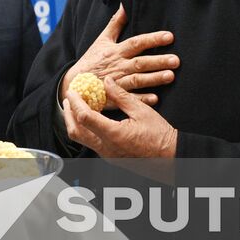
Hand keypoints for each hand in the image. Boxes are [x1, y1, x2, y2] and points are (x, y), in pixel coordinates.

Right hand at [58, 7, 177, 103]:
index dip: (152, 39)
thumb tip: (125, 5)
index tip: (169, 37)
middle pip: (140, 62)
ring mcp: (117, 83)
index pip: (136, 43)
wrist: (75, 83)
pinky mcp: (114, 98)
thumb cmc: (92, 60)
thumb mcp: (102, 40)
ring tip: (171, 76)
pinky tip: (155, 99)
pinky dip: (141, 99)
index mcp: (116, 51)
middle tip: (176, 60)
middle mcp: (118, 66)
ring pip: (137, 80)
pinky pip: (130, 98)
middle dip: (158, 61)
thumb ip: (116, 23)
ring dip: (154, 79)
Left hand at [62, 75, 177, 157]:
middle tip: (69, 99)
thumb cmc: (160, 136)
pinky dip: (85, 129)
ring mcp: (107, 155)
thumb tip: (107, 81)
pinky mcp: (110, 157)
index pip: (85, 117)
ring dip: (75, 122)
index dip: (75, 102)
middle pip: (76, 131)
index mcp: (114, 134)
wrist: (171, 158)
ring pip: (81, 139)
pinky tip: (90, 118)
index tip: (72, 91)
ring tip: (76, 107)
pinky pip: (90, 143)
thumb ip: (121, 96)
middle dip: (68, 113)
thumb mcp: (141, 111)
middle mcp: (106, 148)